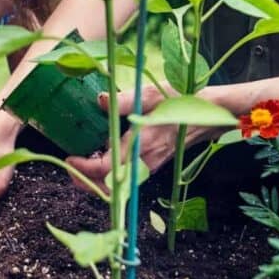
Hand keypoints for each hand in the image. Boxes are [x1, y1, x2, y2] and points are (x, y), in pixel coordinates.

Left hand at [66, 85, 223, 193]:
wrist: (209, 113)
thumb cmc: (180, 101)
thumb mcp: (150, 94)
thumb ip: (123, 100)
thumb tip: (100, 101)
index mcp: (141, 144)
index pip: (107, 167)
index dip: (85, 168)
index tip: (70, 159)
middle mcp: (145, 160)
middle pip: (111, 184)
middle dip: (87, 182)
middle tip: (71, 171)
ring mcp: (150, 165)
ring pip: (120, 184)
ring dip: (99, 181)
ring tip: (80, 169)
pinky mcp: (154, 164)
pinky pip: (129, 178)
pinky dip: (112, 176)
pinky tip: (102, 163)